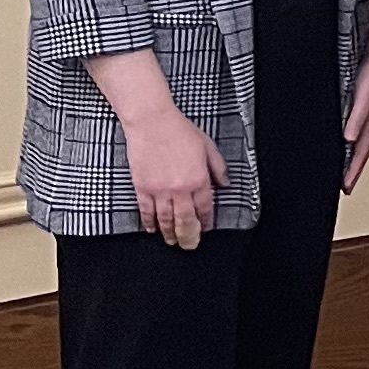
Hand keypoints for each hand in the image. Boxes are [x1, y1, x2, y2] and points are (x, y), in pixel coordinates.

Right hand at [125, 108, 225, 249]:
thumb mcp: (208, 147)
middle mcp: (179, 189)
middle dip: (189, 236)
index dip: (206, 221)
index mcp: (198, 180)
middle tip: (190, 246)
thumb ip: (218, 168)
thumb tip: (226, 184)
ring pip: (165, 220)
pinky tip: (153, 229)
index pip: (204, 208)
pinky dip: (150, 222)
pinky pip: (146, 211)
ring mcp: (159, 190)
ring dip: (169, 233)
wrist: (152, 122)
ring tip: (173, 241)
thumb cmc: (180, 131)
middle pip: (185, 220)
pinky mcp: (142, 187)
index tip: (206, 229)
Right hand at [343, 22, 368, 190]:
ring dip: (357, 153)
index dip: (356, 163)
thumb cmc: (368, 48)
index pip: (364, 140)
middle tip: (345, 188)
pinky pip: (363, 103)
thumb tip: (336, 117)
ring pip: (367, 128)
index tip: (346, 184)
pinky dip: (356, 121)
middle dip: (356, 166)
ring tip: (347, 174)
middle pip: (366, 141)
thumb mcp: (357, 76)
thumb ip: (348, 97)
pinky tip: (348, 137)